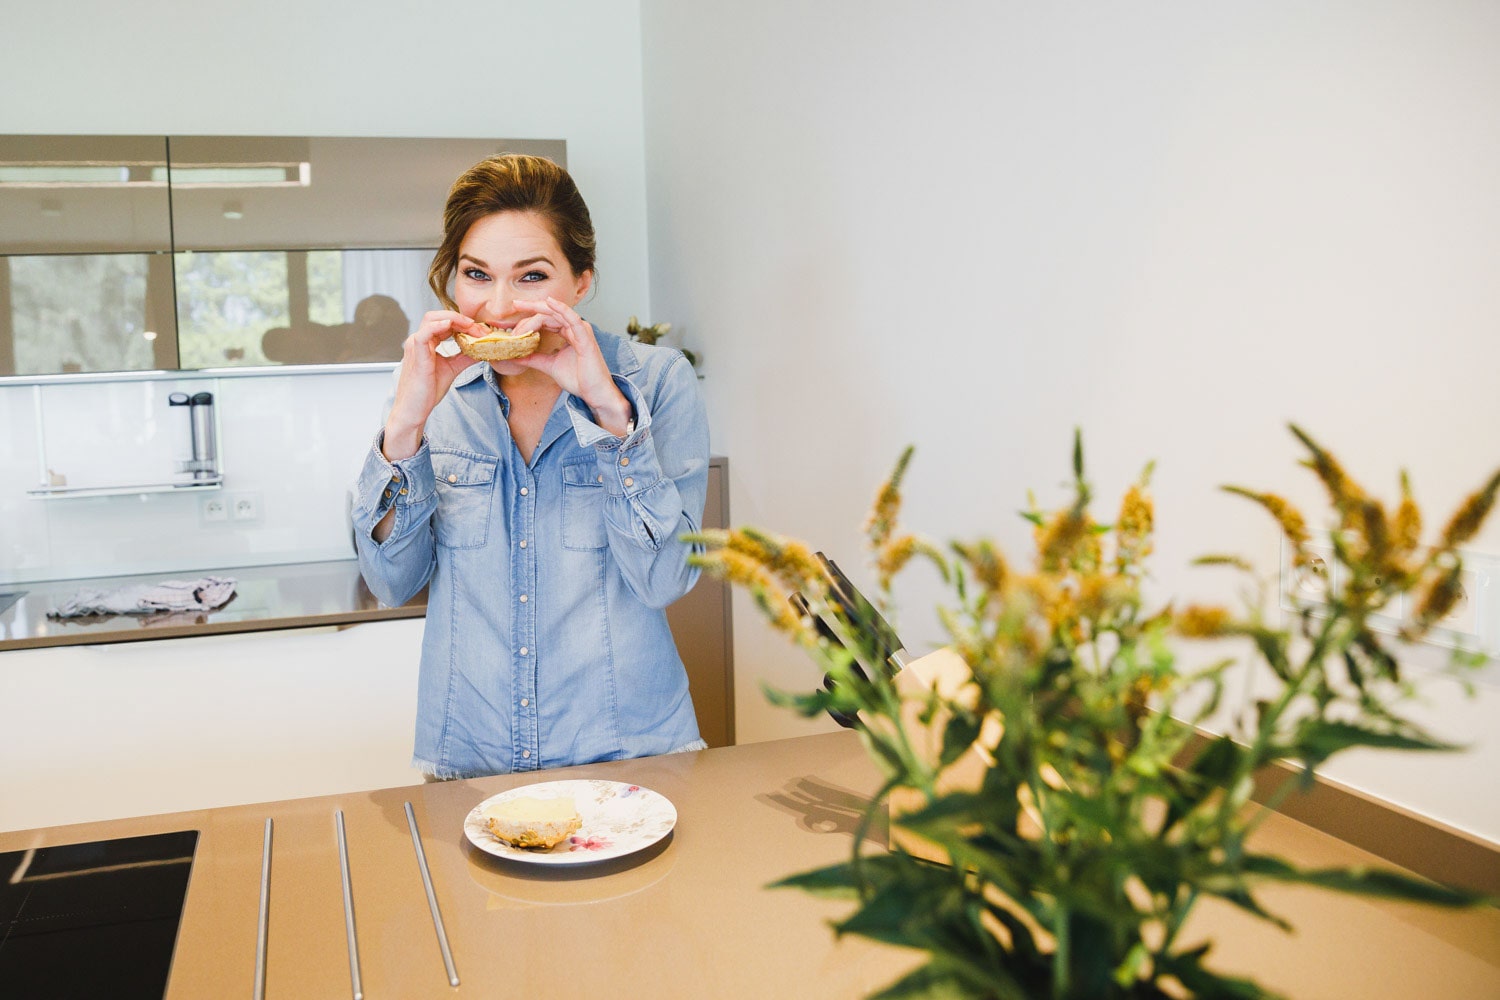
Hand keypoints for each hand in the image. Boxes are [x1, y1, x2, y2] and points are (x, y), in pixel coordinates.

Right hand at [382, 310, 480, 459]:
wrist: (414, 409)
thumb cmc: (427, 391)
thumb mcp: (452, 369)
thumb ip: (465, 357)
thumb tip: (481, 349)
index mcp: (427, 343)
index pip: (444, 323)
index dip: (464, 323)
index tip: (481, 330)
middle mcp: (419, 341)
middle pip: (438, 316)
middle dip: (461, 318)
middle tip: (479, 328)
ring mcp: (416, 347)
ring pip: (431, 319)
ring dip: (454, 320)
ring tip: (471, 327)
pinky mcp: (417, 356)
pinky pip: (424, 335)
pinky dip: (437, 326)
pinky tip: (450, 325)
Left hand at [513, 297, 633, 433]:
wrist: (594, 392)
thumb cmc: (579, 379)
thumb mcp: (550, 365)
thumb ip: (534, 358)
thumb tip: (515, 356)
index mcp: (568, 333)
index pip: (547, 319)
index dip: (529, 319)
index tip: (513, 327)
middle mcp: (575, 328)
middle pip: (550, 313)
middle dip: (531, 307)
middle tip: (515, 304)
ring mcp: (581, 331)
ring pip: (557, 314)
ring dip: (538, 310)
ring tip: (522, 306)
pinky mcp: (585, 337)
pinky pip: (572, 319)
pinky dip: (561, 309)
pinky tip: (549, 302)